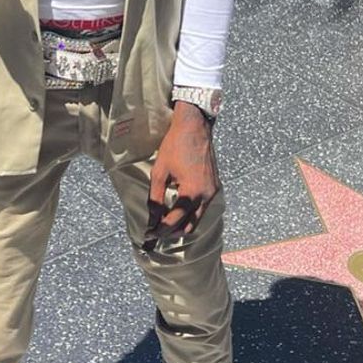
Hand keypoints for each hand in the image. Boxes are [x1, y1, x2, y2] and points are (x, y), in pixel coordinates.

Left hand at [143, 103, 218, 250]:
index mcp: (192, 192)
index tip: (148, 235)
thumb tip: (151, 219)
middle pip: (190, 226)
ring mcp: (213, 191)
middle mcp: (206, 195)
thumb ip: (154, 198)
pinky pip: (202, 207)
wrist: (195, 127)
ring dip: (182, 223)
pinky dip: (190, 212)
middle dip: (172, 232)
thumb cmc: (175, 146)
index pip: (174, 220)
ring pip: (197, 218)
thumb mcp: (160, 173)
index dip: (160, 230)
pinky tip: (177, 208)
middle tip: (156, 231)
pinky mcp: (214, 187)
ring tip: (164, 222)